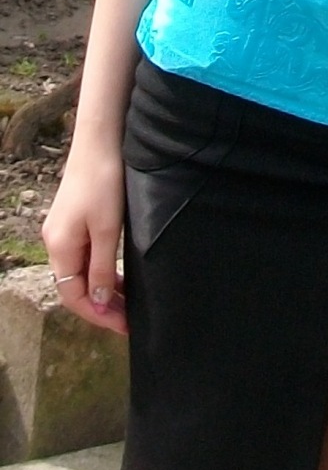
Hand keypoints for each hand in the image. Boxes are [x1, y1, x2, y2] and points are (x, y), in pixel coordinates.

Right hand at [42, 143, 127, 333]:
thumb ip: (102, 268)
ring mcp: (63, 232)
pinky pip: (85, 257)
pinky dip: (101, 272)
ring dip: (103, 290)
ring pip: (81, 273)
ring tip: (129, 303)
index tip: (124, 326)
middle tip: (131, 319)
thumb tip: (99, 302)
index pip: (73, 296)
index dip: (97, 315)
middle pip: (75, 287)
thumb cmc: (105, 183)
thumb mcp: (107, 230)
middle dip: (101, 307)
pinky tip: (120, 277)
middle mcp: (56, 243)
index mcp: (60, 247)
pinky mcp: (74, 222)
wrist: (100, 143)